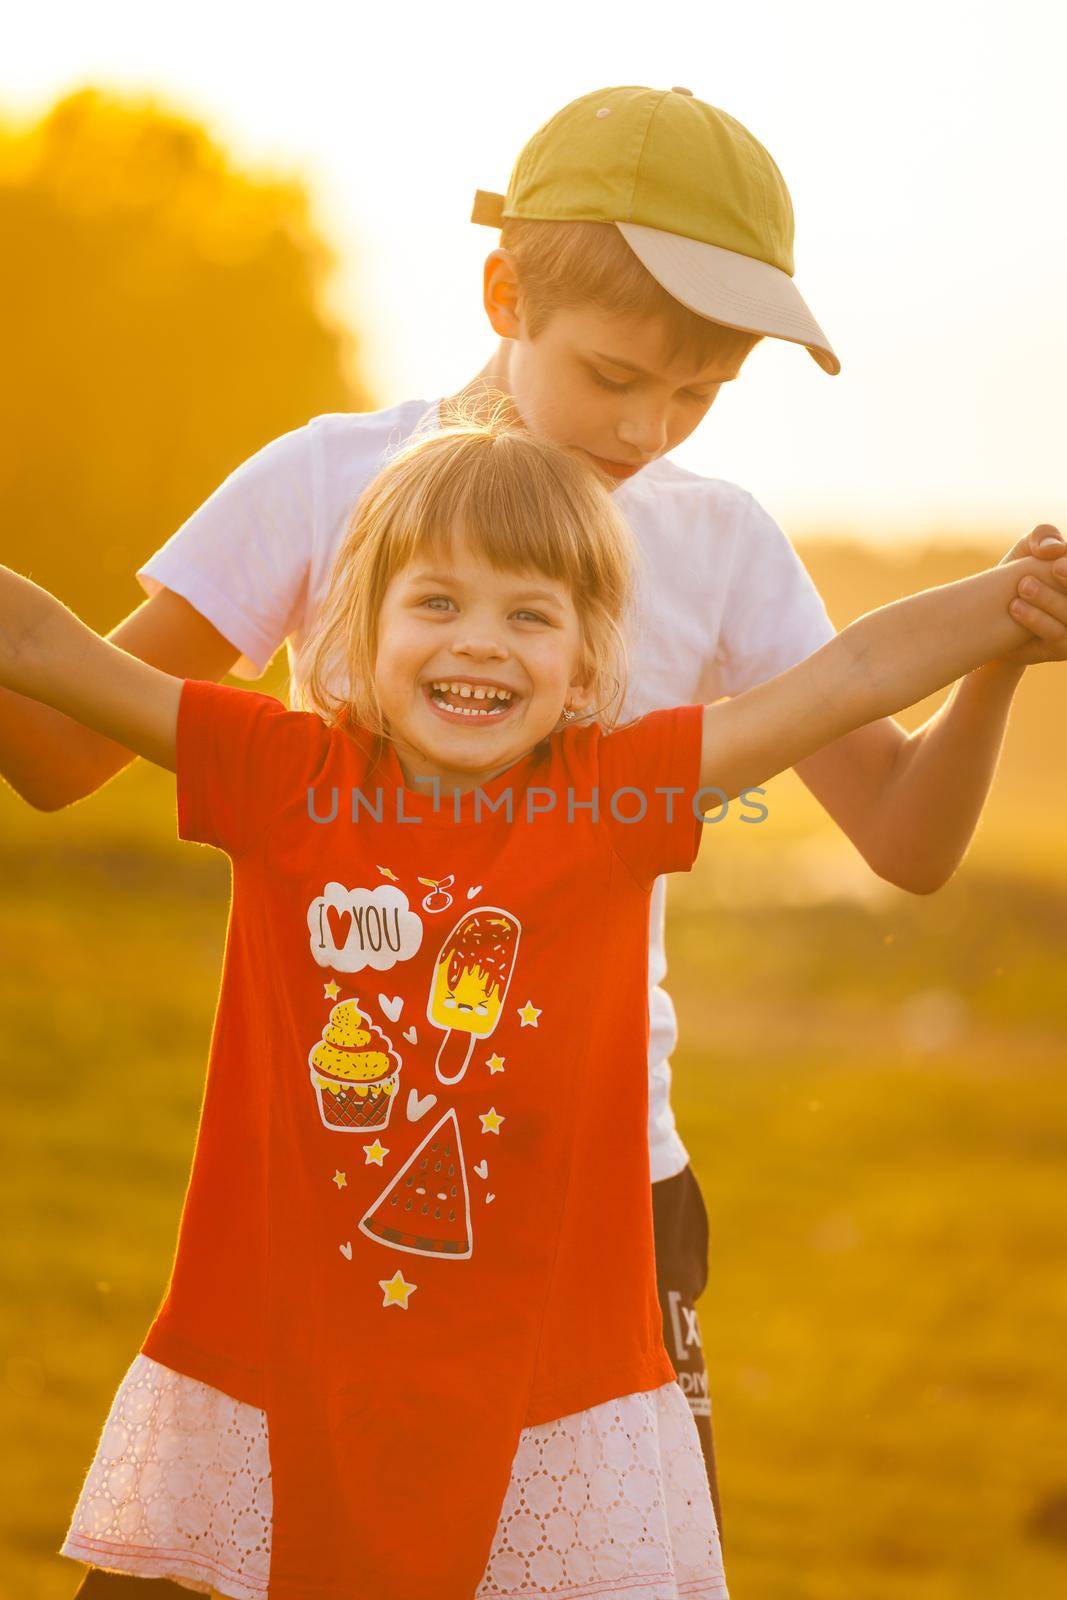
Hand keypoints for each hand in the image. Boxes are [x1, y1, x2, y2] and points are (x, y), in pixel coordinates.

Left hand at [996, 524, 1066, 665]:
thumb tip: (1054, 549)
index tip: (1056, 563)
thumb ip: (1042, 537)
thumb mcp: (1026, 550)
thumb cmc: (1016, 577)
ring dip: (1048, 600)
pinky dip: (1036, 620)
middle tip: (1052, 569)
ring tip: (1023, 586)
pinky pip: (1057, 635)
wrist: (989, 620)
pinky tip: (1015, 607)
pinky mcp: (1063, 648)